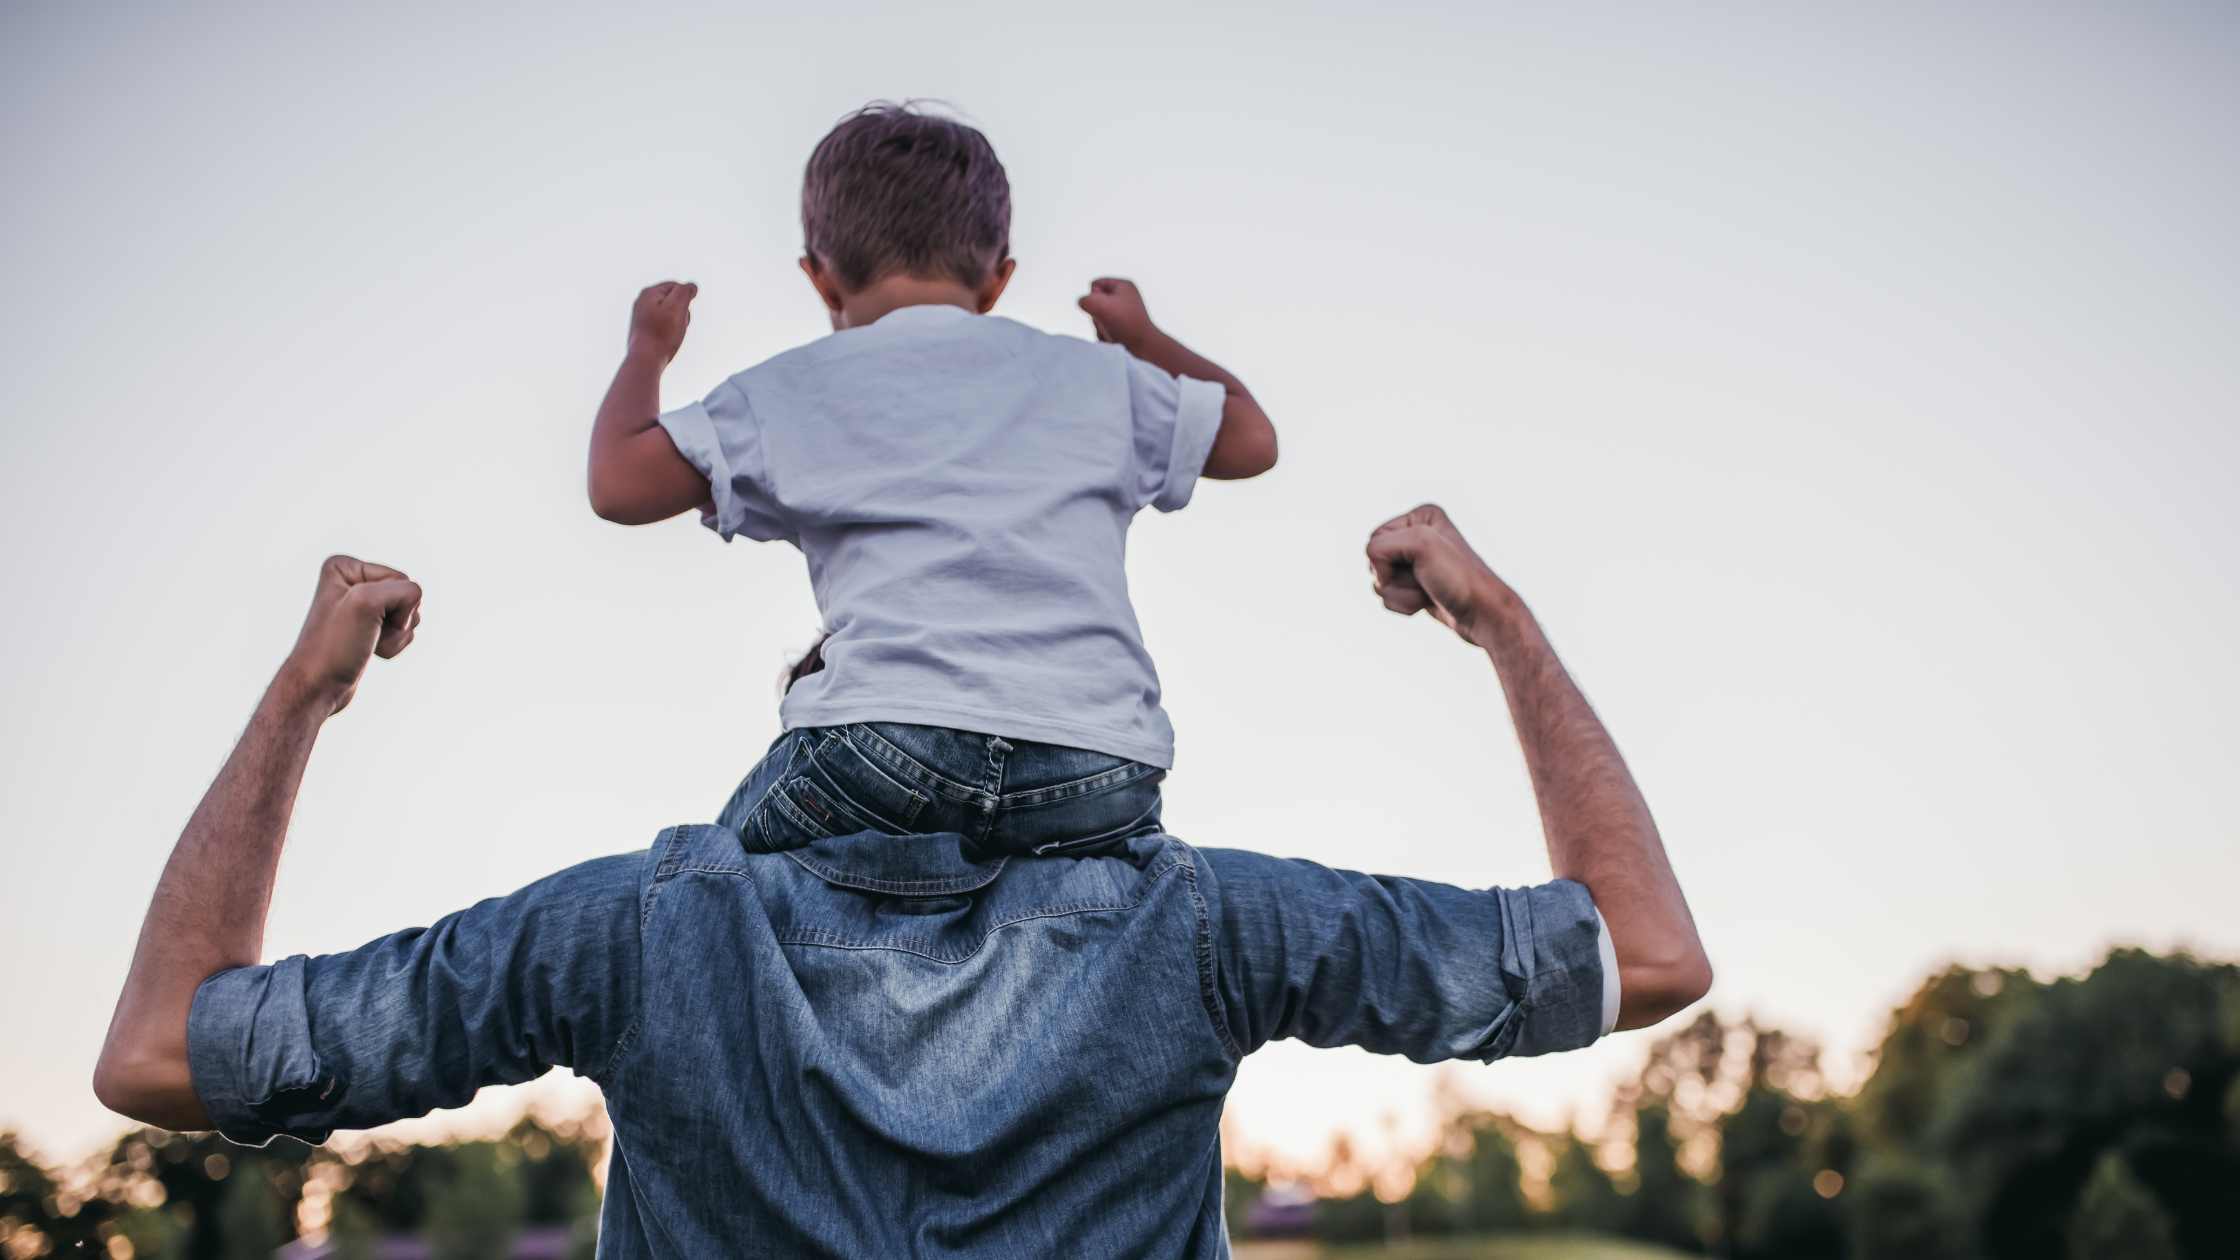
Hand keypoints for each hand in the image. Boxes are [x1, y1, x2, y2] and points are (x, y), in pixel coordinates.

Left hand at [280, 556, 423, 714]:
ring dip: (398, 635)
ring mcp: (362, 605)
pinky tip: (374, 651)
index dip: (393, 605)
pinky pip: (404, 629)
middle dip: (398, 621)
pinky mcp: (370, 627)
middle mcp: (352, 582)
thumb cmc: (334, 647)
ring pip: (409, 613)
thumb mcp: (366, 603)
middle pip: (407, 595)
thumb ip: (404, 590)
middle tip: (369, 634)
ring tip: (370, 644)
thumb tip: (415, 604)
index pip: (400, 578)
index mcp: (344, 567)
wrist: (318, 686)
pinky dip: (395, 644)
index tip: (364, 622)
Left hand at [629, 281, 697, 362]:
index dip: (686, 300)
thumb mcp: (677, 306)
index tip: (683, 314)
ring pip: (669, 315)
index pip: (676, 286)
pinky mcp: (643, 331)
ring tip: (671, 336)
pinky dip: (668, 333)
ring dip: (676, 324)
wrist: (646, 360)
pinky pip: (662, 327)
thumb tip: (691, 286)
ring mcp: (641, 317)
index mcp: (648, 293)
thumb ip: (686, 291)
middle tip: (677, 326)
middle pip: (673, 301)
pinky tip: (666, 342)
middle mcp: (641, 303)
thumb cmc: (661, 334)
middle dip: (681, 313)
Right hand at [1078, 278, 1157, 347]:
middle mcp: (1123, 297)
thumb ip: (1085, 301)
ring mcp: (1122, 313)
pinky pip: (1103, 328)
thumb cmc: (1127, 324)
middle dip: (1097, 315)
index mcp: (1123, 286)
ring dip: (1100, 326)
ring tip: (1113, 331)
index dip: (1094, 297)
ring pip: (1097, 317)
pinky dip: (1105, 334)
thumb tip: (1082, 305)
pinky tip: (1115, 337)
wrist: (1144, 347)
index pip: (1095, 284)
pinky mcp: (1120, 326)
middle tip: (1110, 321)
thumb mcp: (1102, 305)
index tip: (1106, 307)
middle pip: (1095, 302)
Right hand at [1365, 505, 1515, 645]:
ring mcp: (1417, 563)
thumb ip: (1381, 546)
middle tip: (1425, 580)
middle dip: (1394, 580)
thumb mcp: (1421, 544)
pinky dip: (1403, 605)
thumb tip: (1377, 575)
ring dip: (1400, 595)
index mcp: (1422, 517)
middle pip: (1375, 562)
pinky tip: (1425, 603)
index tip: (1417, 566)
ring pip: (1380, 582)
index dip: (1387, 559)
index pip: (1376, 539)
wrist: (1483, 615)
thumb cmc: (1459, 579)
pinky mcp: (1416, 585)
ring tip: (1427, 593)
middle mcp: (1419, 536)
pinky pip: (1389, 597)